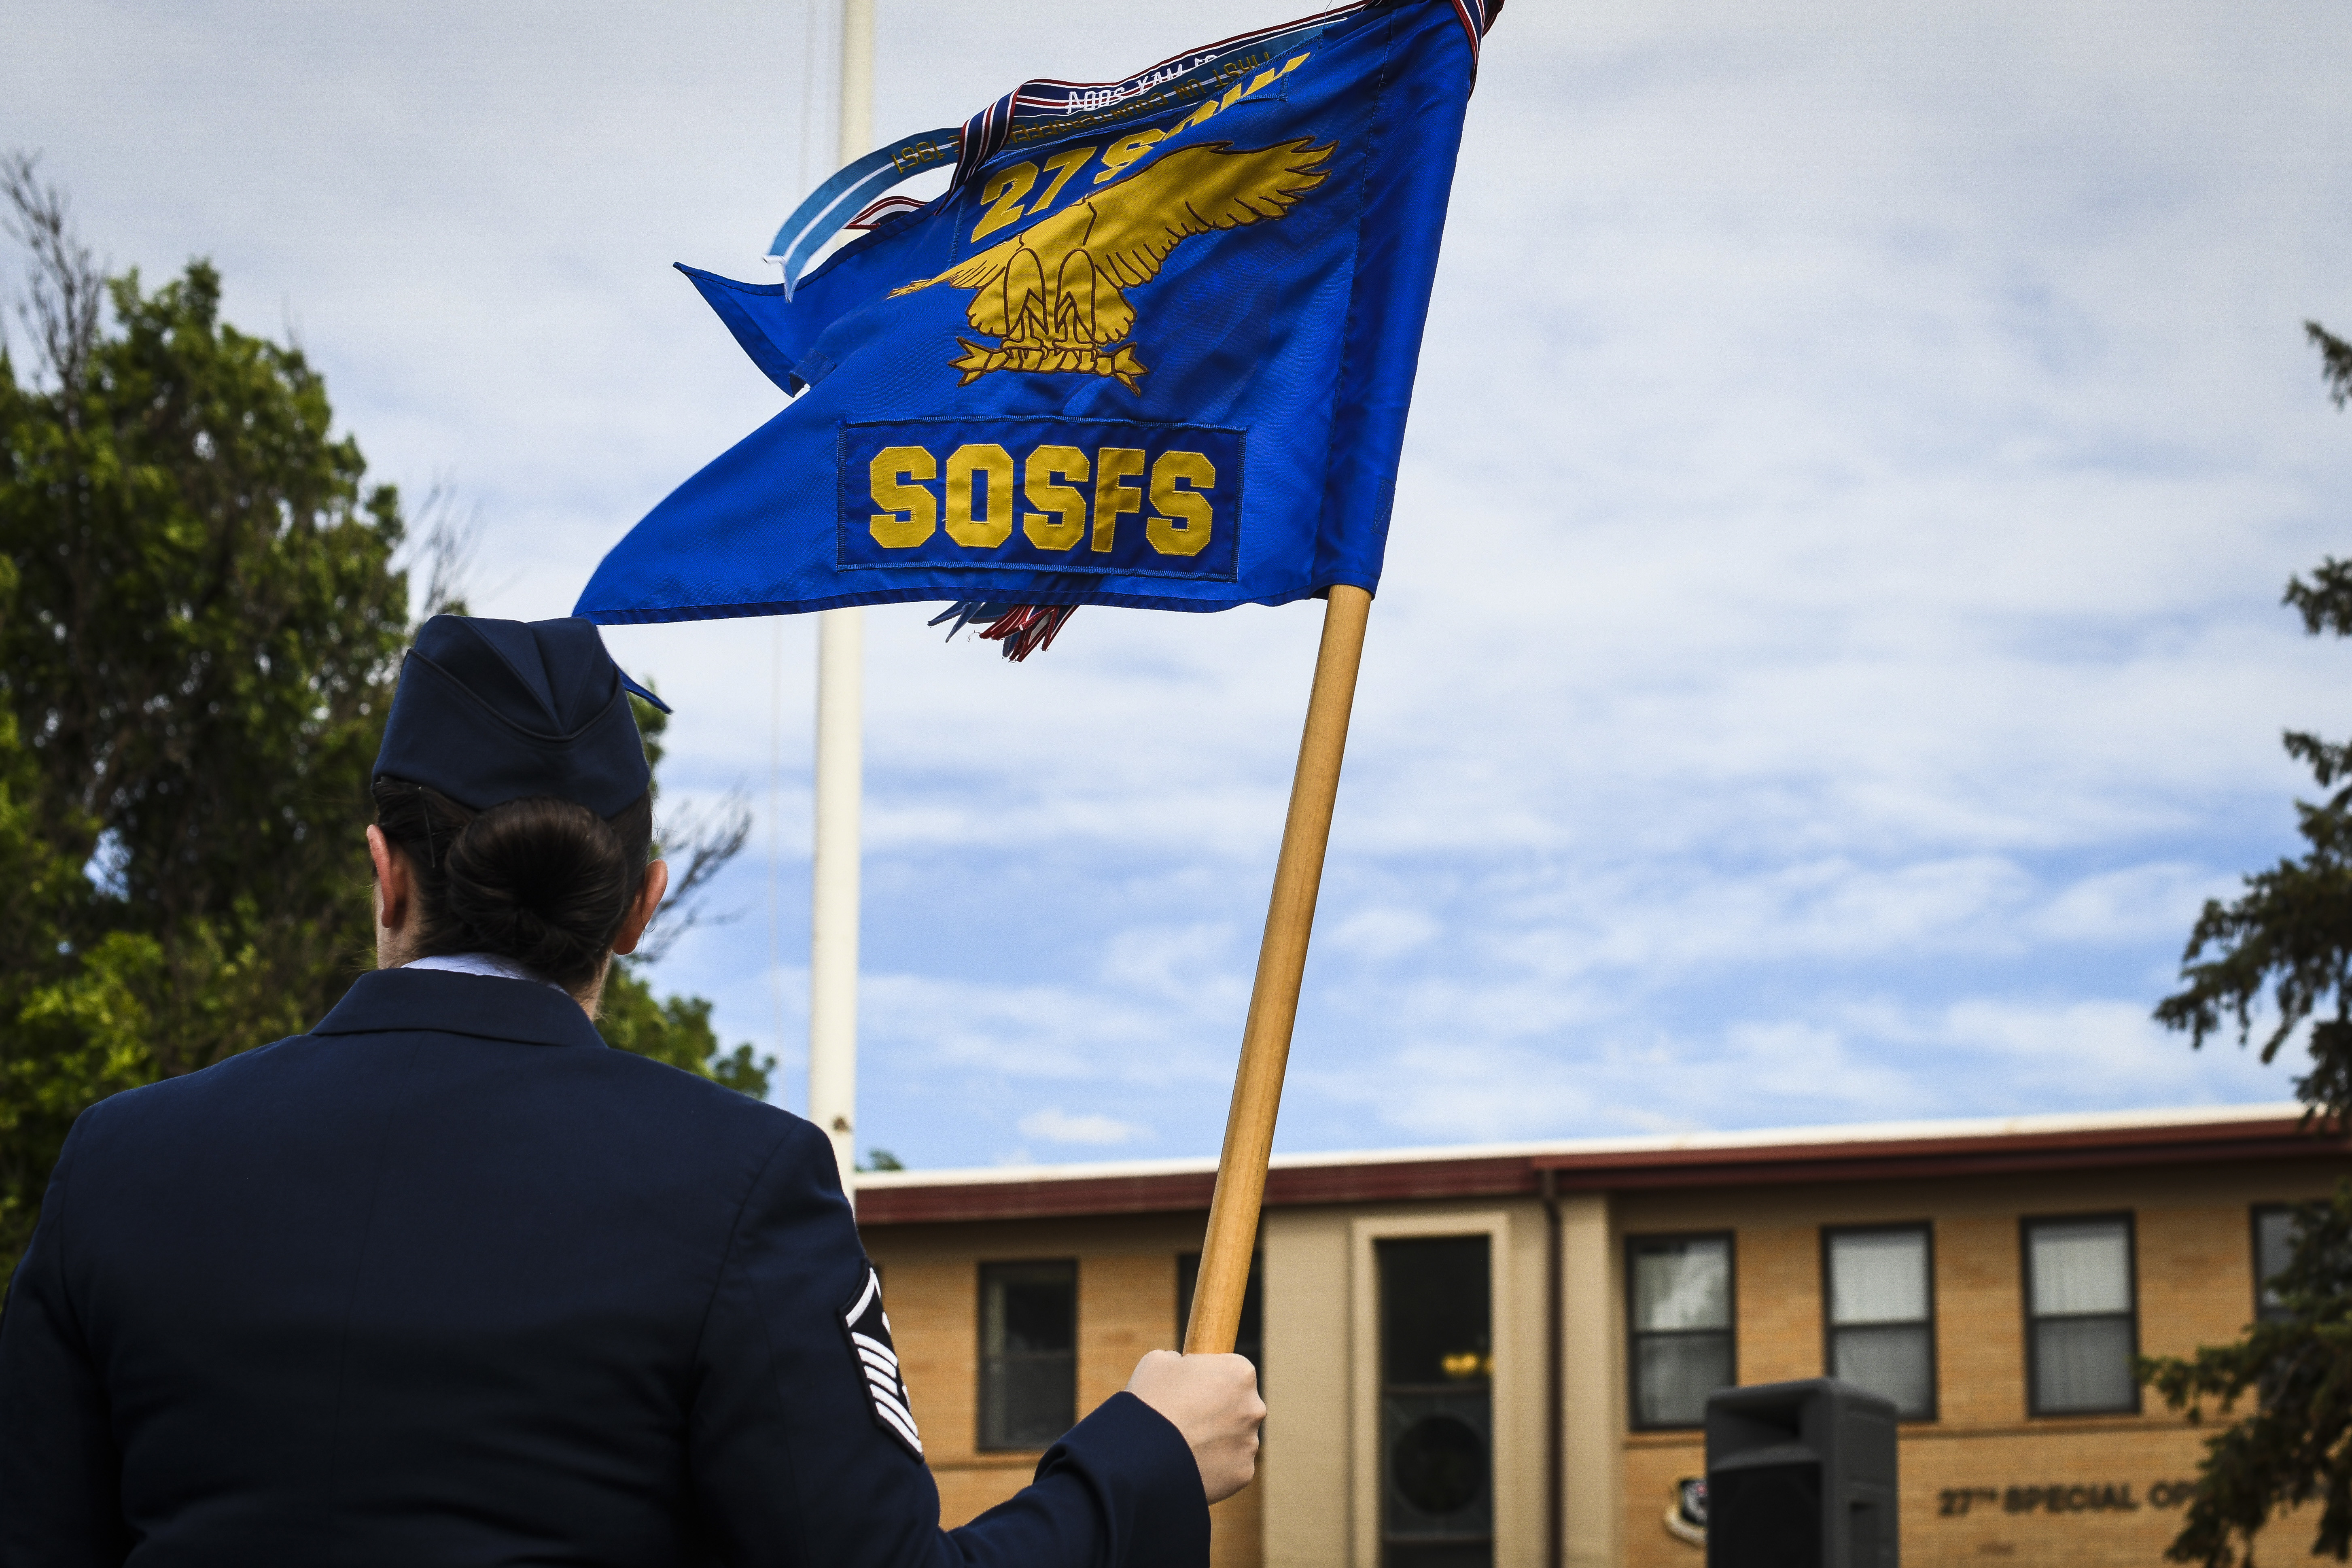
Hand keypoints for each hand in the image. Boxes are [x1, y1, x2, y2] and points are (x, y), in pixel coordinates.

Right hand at [1124, 1349, 1265, 1503]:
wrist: (1141, 1455)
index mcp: (1240, 1373)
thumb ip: (1181, 1361)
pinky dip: (1214, 1465)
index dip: (1211, 1377)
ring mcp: (1250, 1443)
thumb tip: (1181, 1367)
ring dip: (1216, 1439)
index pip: (1233, 1369)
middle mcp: (1254, 1407)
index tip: (1193, 1387)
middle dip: (1219, 1410)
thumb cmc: (1150, 1400)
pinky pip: (1230, 1465)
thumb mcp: (1159, 1361)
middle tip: (1188, 1418)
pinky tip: (1190, 1463)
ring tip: (1184, 1444)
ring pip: (1235, 1437)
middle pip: (1239, 1405)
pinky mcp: (1242, 1473)